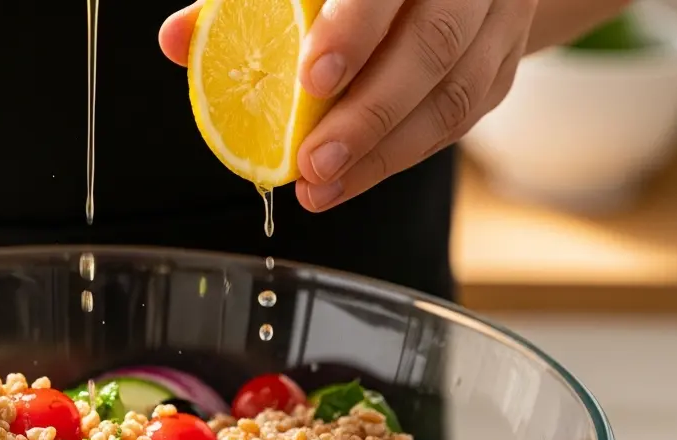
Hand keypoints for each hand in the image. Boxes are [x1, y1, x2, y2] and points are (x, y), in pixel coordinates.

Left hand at [160, 0, 536, 211]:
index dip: (354, 28)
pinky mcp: (500, 69)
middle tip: (313, 160)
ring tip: (323, 185)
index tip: (311, 79)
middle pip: (432, 43)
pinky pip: (458, 120)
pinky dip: (400, 156)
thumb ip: (239, 2)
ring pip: (454, 92)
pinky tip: (352, 179)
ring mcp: (495, 23)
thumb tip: (176, 40)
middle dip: (369, 111)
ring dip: (384, 151)